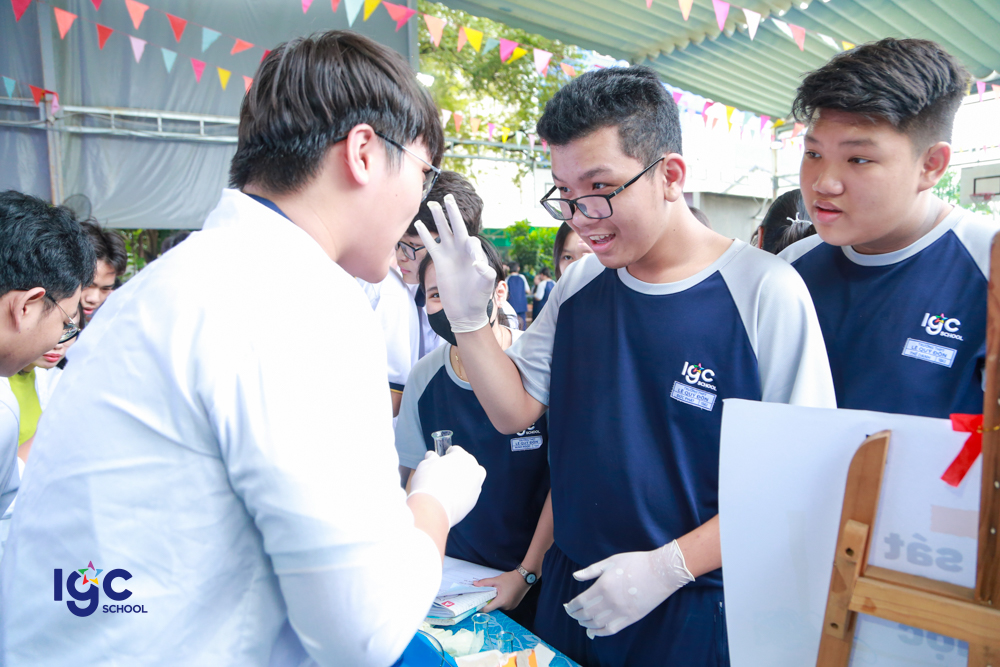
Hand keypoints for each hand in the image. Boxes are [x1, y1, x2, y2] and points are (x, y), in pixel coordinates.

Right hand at [408, 446, 485, 527]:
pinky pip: (470, 492)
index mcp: (462, 457)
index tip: (441, 459)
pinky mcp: (474, 499)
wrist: (433, 507)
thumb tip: (431, 456)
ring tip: (452, 484)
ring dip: (466, 477)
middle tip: (446, 472)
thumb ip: (431, 458)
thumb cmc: (428, 482)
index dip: (447, 454)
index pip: (456, 450)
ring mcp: (475, 485)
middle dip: (458, 465)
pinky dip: (464, 492)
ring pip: (474, 477)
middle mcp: (473, 469)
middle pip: (468, 462)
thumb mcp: (425, 464)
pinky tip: (452, 496)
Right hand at [414, 194, 495, 333]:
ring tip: (433, 204)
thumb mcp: (486, 286)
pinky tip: (418, 224)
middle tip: (449, 198)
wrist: (465, 311)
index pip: (472, 242)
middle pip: (457, 226)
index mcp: (475, 254)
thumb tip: (478, 263)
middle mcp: (462, 250)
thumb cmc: (479, 298)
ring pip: (443, 231)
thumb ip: (485, 273)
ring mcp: (450, 254)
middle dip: (453, 213)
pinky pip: (431, 244)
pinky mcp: (439, 261)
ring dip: (438, 218)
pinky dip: (425, 235)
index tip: (473, 263)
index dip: (471, 247)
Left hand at [474, 570, 530, 611]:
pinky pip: (504, 605)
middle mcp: (506, 607)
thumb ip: (485, 583)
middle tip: (489, 592)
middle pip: (493, 607)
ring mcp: (511, 607)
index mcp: (501, 601)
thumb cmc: (511, 579)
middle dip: (490, 600)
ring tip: (498, 591)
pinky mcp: (514, 605)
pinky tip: (504, 592)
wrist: (525, 577)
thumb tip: (475, 584)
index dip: (481, 606)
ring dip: (496, 600)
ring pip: (499, 605)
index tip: (477, 602)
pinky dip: (502, 600)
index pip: (487, 609)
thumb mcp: (496, 580)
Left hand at [564, 540, 693, 637]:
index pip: (581, 602)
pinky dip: (600, 632)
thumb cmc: (635, 563)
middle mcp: (610, 602)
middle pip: (587, 614)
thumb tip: (575, 576)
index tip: (567, 606)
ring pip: (597, 623)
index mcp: (603, 586)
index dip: (572, 606)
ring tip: (581, 621)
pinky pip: (611, 630)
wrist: (660, 572)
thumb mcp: (610, 562)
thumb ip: (591, 571)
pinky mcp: (631, 618)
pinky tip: (594, 631)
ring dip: (586, 624)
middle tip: (572, 614)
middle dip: (577, 615)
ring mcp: (621, 612)